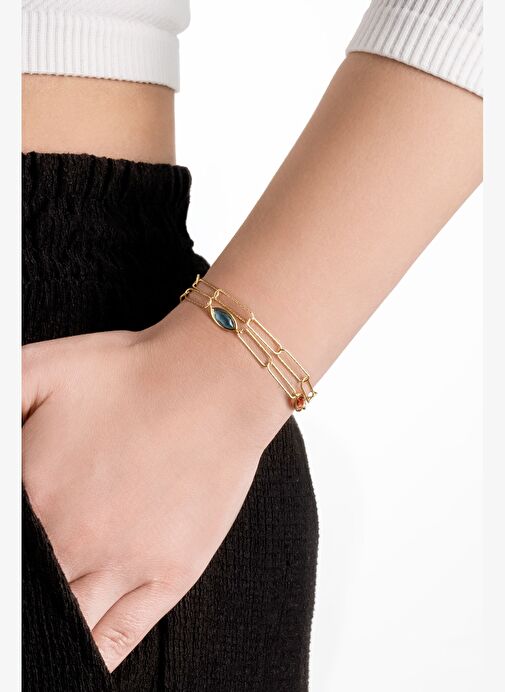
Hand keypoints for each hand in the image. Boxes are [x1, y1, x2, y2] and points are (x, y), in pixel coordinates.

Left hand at [22, 301, 279, 671]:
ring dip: (40, 635)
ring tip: (33, 630)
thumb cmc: (130, 371)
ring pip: (61, 627)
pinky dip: (86, 657)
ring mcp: (123, 563)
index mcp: (31, 494)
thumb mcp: (36, 368)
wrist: (213, 380)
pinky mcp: (168, 574)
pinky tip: (69, 654)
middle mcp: (70, 540)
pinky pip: (115, 639)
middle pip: (23, 596)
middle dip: (16, 599)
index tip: (9, 553)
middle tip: (23, 590)